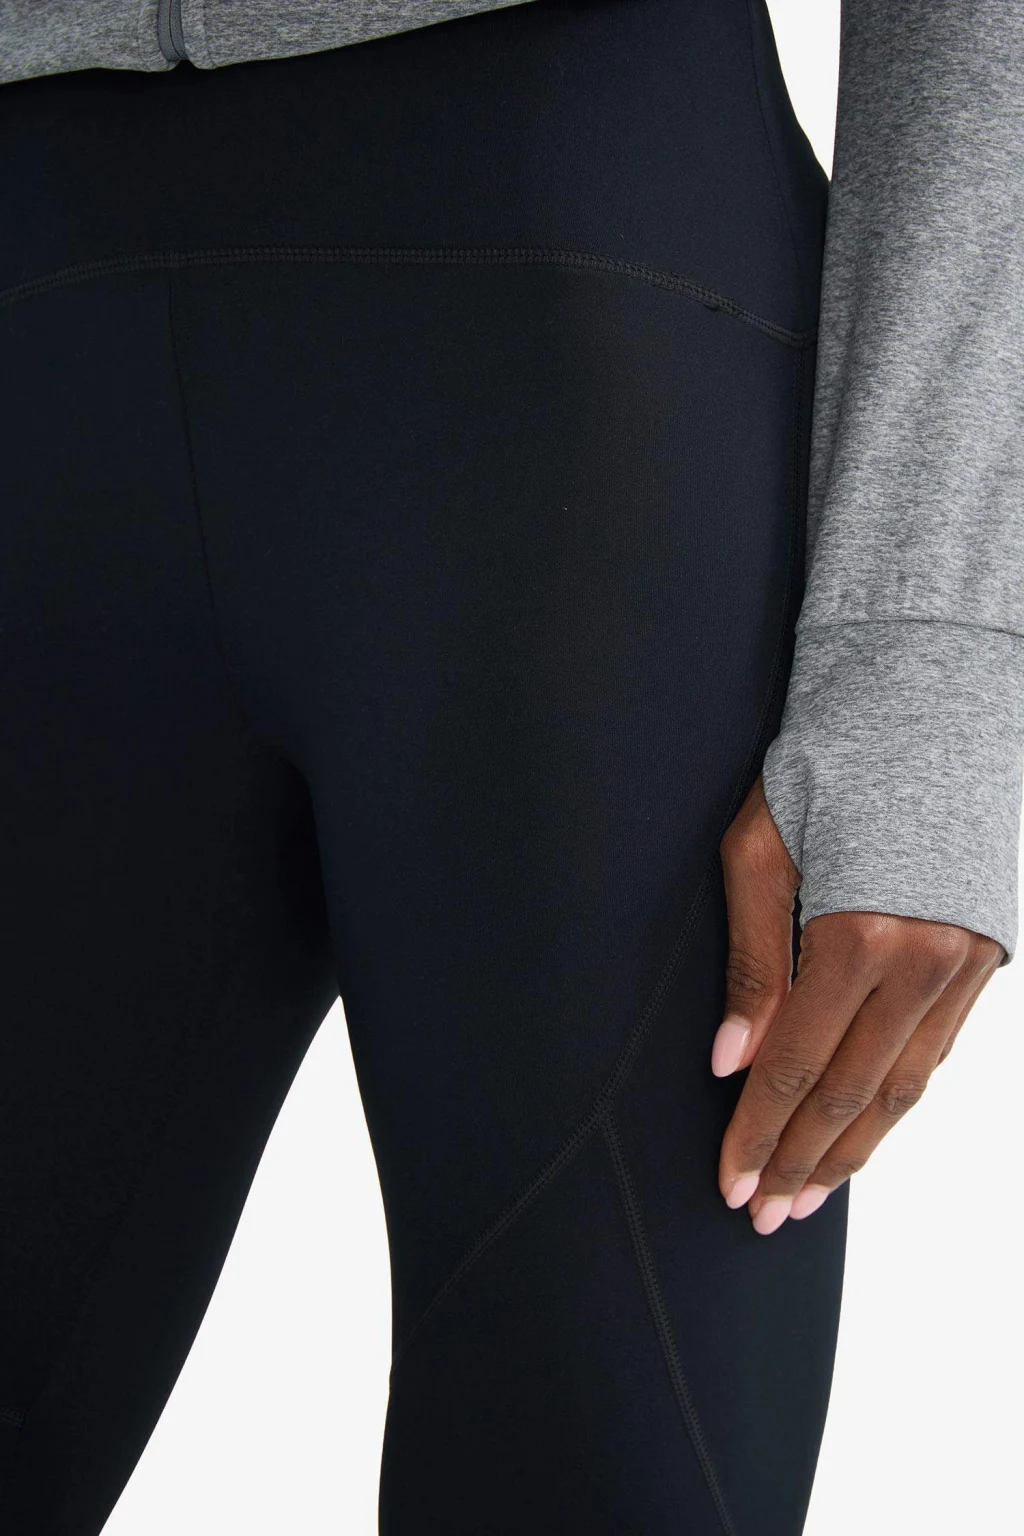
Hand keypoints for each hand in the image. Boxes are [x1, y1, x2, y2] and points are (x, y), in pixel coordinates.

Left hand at [713, 775, 1003, 1233]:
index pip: (796, 1064)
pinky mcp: (988, 951)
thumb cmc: (830, 754)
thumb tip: (729, 1060)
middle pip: (854, 1092)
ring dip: (856, 1147)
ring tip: (811, 1193)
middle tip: (764, 1214)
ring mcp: (968, 959)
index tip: (730, 1182)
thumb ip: (749, 959)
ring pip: (909, 1084)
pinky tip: (865, 1126)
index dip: (760, 1132)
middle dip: (804, 1160)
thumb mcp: (761, 844)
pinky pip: (941, 1049)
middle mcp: (926, 959)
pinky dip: (899, 1098)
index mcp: (862, 931)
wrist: (935, 691)